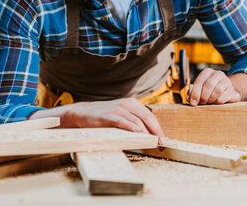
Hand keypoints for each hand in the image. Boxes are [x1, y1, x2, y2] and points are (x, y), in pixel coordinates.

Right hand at [31, 98, 165, 143]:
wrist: (83, 113)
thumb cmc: (104, 116)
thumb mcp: (121, 114)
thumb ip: (133, 119)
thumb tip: (148, 132)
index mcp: (132, 103)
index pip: (150, 116)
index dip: (158, 128)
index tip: (163, 139)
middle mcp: (127, 104)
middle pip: (147, 118)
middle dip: (156, 131)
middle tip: (161, 142)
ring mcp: (118, 109)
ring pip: (137, 121)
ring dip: (146, 132)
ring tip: (152, 142)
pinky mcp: (109, 116)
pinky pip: (123, 122)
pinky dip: (131, 128)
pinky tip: (138, 133)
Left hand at [188, 68, 240, 105]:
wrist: (227, 93)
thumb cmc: (210, 91)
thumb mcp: (201, 89)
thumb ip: (193, 93)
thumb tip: (189, 98)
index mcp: (207, 72)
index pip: (200, 81)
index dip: (195, 93)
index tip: (193, 103)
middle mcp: (217, 74)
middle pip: (209, 84)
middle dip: (203, 96)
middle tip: (202, 103)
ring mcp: (226, 81)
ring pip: (217, 90)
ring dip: (211, 98)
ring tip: (209, 102)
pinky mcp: (232, 90)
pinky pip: (224, 97)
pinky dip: (218, 101)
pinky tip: (216, 102)